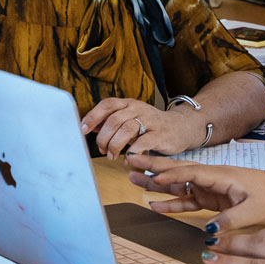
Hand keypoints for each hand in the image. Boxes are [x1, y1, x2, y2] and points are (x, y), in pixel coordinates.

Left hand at [81, 97, 205, 158]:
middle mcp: (138, 109)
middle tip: (101, 149)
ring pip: (127, 129)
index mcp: (128, 104)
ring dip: (115, 145)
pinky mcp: (160, 134)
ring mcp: (150, 120)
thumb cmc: (151, 125)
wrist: (182, 127)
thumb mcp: (130, 119)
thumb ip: (111, 122)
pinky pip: (143, 142)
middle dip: (104, 137)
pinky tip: (128, 159)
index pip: (107, 105)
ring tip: (112, 156)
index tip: (82, 130)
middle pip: (114, 120)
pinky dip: (132, 152)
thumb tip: (89, 127)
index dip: (93, 116)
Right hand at [125, 155, 264, 230]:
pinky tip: (154, 204)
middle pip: (177, 171)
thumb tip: (208, 231)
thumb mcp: (253, 211)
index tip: (154, 177)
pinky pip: (186, 199)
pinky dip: (170, 202)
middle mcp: (210, 178)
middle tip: (130, 159)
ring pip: (177, 184)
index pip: (191, 173)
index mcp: (221, 176)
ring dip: (155, 182)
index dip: (172, 175)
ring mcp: (208, 187)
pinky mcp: (210, 198)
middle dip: (153, 166)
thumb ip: (230, 220)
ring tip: (133, 178)